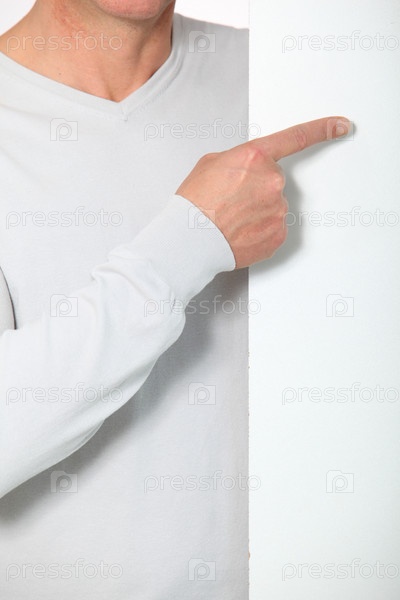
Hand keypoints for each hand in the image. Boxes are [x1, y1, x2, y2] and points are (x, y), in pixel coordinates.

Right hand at [176, 116, 350, 268]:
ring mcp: (278, 209)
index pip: (297, 138)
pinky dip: (259, 230)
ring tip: (231, 219)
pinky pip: (273, 228)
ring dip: (257, 212)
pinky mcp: (278, 234)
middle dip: (256, 189)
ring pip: (273, 206)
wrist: (190, 240)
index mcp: (256, 157)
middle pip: (274, 181)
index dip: (322, 129)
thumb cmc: (194, 204)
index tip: (341, 126)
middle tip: (232, 201)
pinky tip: (240, 231)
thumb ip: (239, 160)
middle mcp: (272, 181)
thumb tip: (246, 170)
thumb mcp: (211, 164)